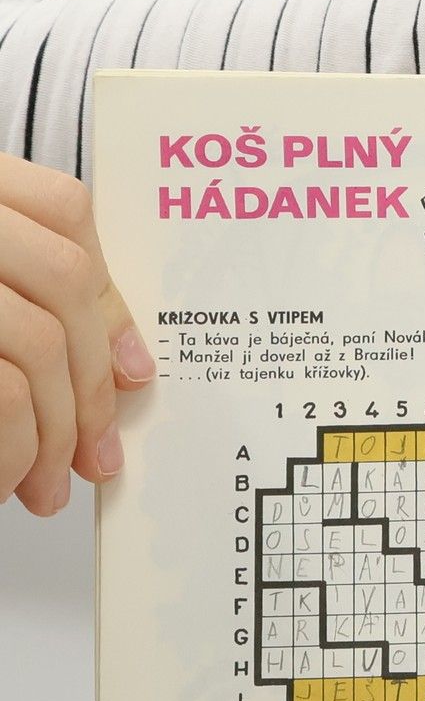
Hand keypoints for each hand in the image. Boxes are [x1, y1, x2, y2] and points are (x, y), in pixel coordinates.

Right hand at [0, 156, 152, 513]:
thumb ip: (32, 285)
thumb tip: (128, 368)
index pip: (67, 212)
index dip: (110, 298)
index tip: (134, 376)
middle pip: (62, 285)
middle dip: (90, 389)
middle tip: (98, 462)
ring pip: (31, 347)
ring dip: (51, 436)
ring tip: (46, 488)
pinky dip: (10, 448)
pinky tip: (4, 479)